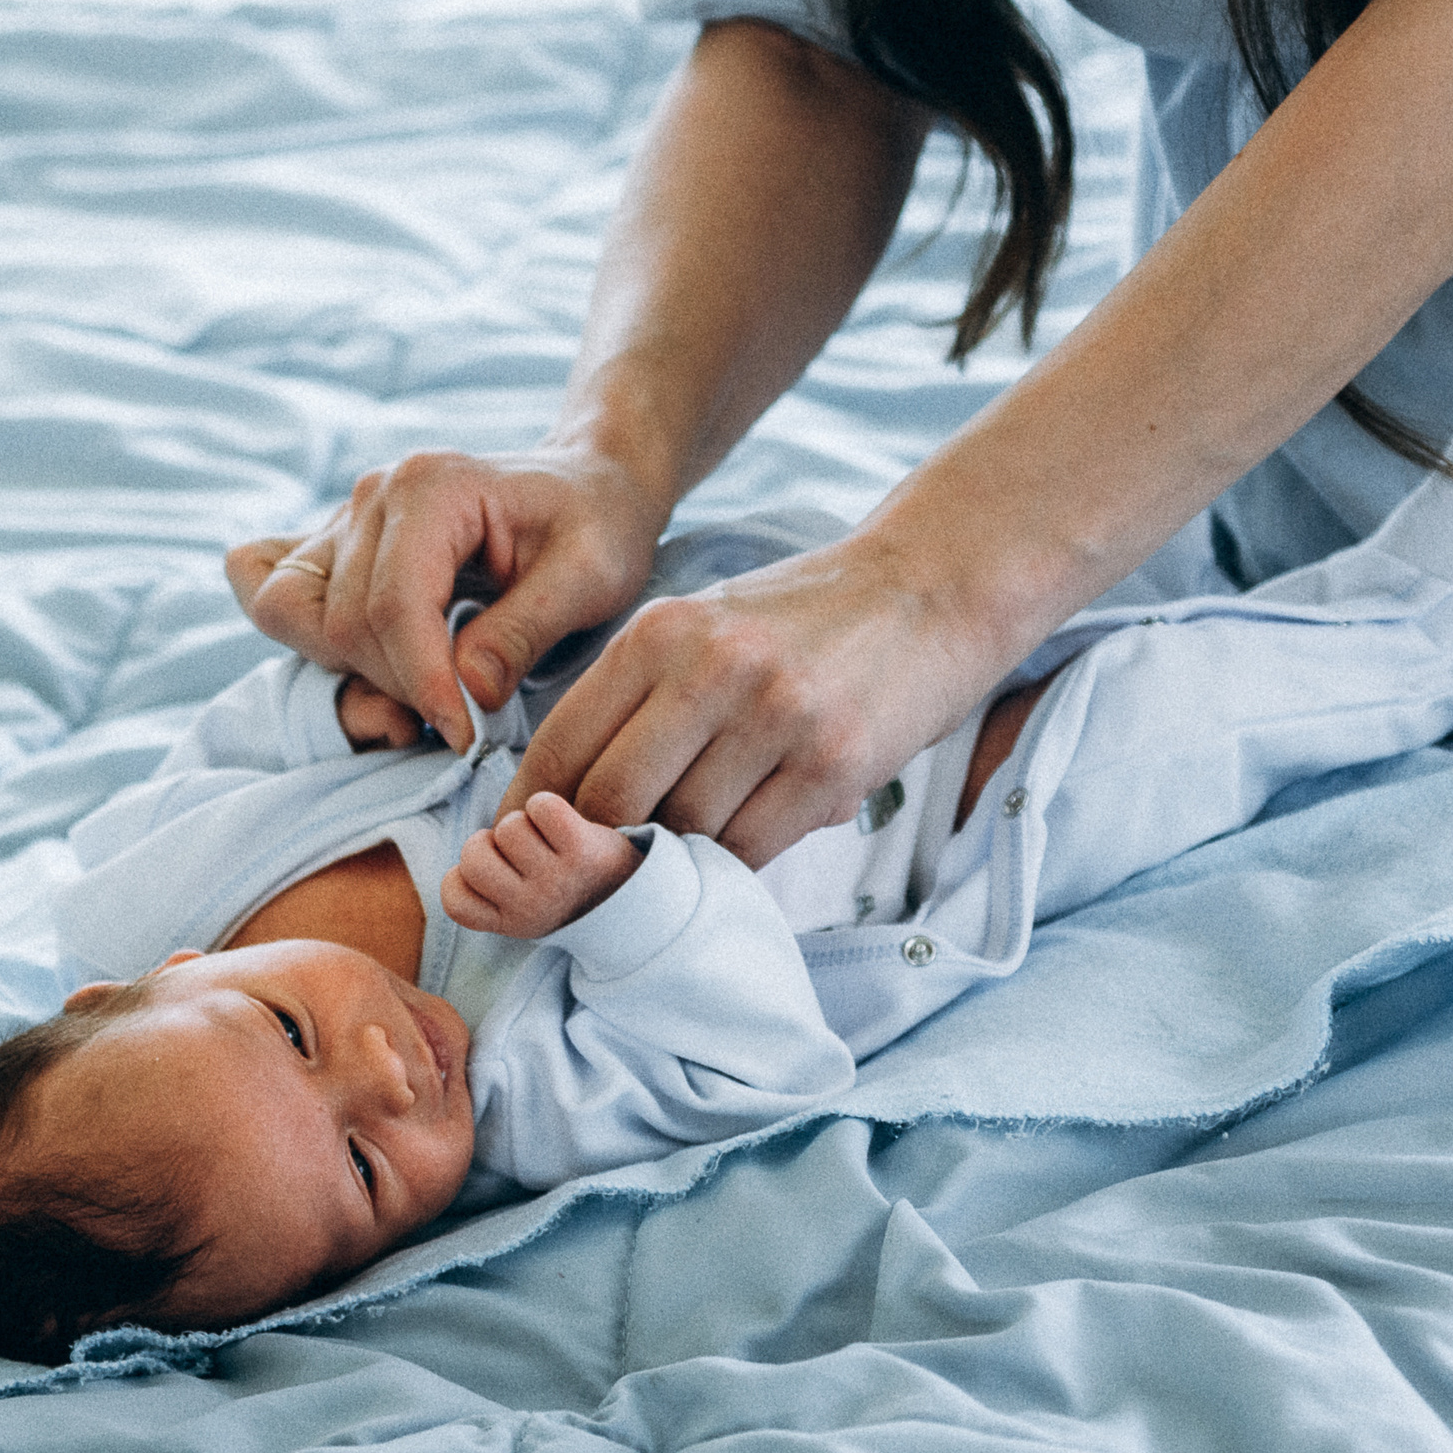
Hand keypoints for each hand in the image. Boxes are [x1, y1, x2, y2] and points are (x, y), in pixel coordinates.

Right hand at [228, 448, 665, 751]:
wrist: (588, 487)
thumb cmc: (596, 525)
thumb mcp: (589, 576)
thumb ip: (525, 631)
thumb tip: (466, 693)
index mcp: (430, 488)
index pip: (392, 605)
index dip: (422, 683)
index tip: (465, 735)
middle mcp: (372, 496)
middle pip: (339, 621)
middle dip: (397, 686)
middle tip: (461, 717)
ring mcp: (344, 519)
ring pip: (291, 612)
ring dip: (348, 671)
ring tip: (420, 693)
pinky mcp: (334, 546)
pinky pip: (268, 585)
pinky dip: (297, 634)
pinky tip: (356, 663)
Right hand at [441, 792, 644, 937]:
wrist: (640, 902)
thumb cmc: (572, 893)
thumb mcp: (527, 908)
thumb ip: (495, 888)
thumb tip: (473, 848)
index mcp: (509, 921)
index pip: (454, 900)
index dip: (463, 876)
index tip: (494, 874)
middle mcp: (528, 906)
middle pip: (472, 856)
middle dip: (490, 842)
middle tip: (521, 851)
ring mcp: (555, 879)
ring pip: (508, 827)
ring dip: (526, 822)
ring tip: (550, 839)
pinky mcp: (582, 849)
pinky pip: (541, 806)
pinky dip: (548, 805)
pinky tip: (563, 822)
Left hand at [502, 531, 992, 868]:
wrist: (929, 587)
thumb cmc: (802, 618)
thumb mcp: (702, 626)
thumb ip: (636, 696)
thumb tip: (563, 794)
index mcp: (659, 633)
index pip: (561, 744)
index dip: (530, 810)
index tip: (522, 844)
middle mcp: (710, 671)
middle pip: (609, 801)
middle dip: (596, 845)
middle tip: (601, 865)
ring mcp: (775, 718)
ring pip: (683, 832)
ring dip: (676, 855)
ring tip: (686, 846)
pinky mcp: (833, 764)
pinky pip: (751, 847)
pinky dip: (734, 859)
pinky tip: (744, 835)